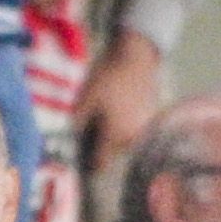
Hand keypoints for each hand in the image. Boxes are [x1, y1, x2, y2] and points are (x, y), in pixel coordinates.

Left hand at [74, 31, 163, 173]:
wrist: (135, 57)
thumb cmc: (107, 78)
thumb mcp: (83, 100)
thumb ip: (76, 124)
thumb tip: (71, 140)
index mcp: (116, 137)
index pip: (100, 163)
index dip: (86, 163)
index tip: (76, 157)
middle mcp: (133, 139)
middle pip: (109, 152)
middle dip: (96, 142)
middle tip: (86, 122)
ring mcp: (143, 130)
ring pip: (120, 140)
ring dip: (109, 132)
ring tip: (100, 110)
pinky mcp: (149, 119)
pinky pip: (130, 129)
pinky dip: (120, 123)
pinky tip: (113, 105)